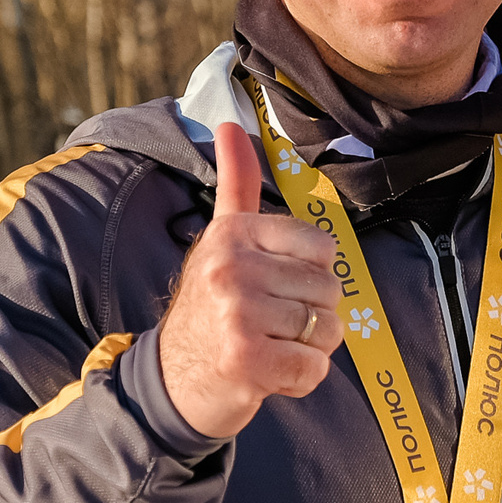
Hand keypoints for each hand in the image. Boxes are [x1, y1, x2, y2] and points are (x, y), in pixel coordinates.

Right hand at [157, 123, 345, 439]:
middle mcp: (232, 268)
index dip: (312, 275)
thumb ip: (237, 183)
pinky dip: (301, 379)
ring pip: (327, 330)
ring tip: (271, 347)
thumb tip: (230, 123)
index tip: (277, 287)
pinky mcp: (245, 361)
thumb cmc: (210, 305)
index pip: (322, 248)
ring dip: (309, 349)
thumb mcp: (221, 238)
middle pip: (329, 290)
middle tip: (273, 325)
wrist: (172, 380)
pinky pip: (313, 369)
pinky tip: (270, 374)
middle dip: (314, 316)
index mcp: (234, 234)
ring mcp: (237, 314)